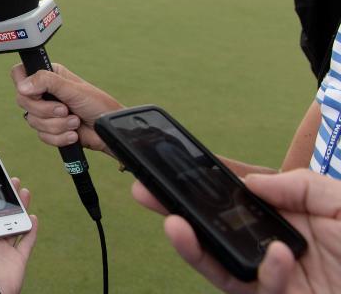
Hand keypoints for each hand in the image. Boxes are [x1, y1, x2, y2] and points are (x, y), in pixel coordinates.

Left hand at [0, 179, 37, 293]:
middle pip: (1, 215)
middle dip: (7, 198)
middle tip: (12, 182)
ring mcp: (5, 250)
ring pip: (15, 225)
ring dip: (20, 209)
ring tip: (24, 192)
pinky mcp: (18, 259)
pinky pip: (27, 242)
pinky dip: (31, 230)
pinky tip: (33, 217)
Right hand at [13, 62, 121, 153]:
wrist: (107, 131)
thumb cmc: (98, 105)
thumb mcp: (73, 89)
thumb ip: (47, 82)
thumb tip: (23, 86)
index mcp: (49, 76)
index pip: (19, 74)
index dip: (24, 86)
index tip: (39, 94)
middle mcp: (44, 92)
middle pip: (23, 101)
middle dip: (46, 111)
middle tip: (65, 109)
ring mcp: (46, 112)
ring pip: (33, 121)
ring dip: (58, 125)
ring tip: (75, 122)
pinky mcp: (50, 129)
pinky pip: (42, 136)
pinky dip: (60, 137)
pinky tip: (73, 134)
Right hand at [131, 170, 340, 293]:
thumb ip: (302, 186)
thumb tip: (253, 187)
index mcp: (286, 217)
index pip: (234, 195)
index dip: (203, 181)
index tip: (171, 165)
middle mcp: (272, 246)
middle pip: (213, 229)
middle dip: (176, 210)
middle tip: (144, 191)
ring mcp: (273, 280)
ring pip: (219, 266)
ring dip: (193, 248)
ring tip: (175, 224)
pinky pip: (256, 291)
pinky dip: (264, 274)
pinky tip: (279, 257)